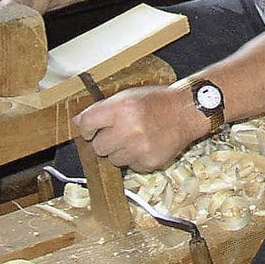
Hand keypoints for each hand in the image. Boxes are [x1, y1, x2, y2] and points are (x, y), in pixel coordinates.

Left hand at [73, 85, 205, 172]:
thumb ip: (102, 109)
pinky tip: (147, 145)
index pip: (87, 123)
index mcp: (121, 108)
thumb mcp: (128, 96)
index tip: (89, 131)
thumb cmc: (156, 102)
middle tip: (118, 133)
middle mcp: (129, 129)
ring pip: (113, 160)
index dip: (85, 128)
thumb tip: (77, 123)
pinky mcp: (149, 162)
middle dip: (105, 141)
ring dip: (120, 152)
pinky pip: (131, 167)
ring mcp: (140, 148)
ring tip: (136, 138)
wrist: (186, 112)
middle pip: (98, 147)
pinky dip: (136, 159)